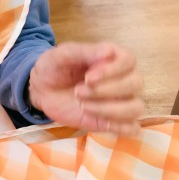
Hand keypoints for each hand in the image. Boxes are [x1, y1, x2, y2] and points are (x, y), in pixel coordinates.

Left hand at [28, 42, 143, 134]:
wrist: (43, 90)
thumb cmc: (55, 67)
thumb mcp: (63, 54)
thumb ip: (85, 51)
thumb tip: (109, 51)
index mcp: (113, 58)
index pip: (129, 61)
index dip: (112, 70)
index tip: (88, 77)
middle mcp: (123, 78)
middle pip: (134, 84)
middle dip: (105, 90)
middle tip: (78, 91)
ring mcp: (121, 101)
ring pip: (135, 107)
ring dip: (109, 109)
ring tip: (83, 105)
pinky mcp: (114, 121)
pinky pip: (132, 128)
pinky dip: (120, 128)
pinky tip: (99, 121)